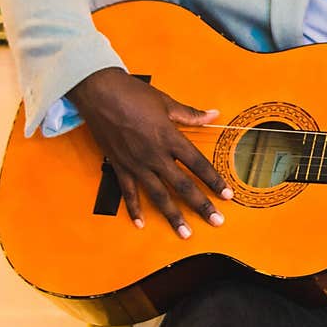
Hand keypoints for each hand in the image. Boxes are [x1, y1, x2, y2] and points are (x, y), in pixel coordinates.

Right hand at [67, 67, 232, 237]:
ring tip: (185, 233)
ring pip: (158, 195)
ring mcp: (136, 163)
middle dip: (201, 205)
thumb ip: (191, 115)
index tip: (227, 195)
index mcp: (170, 138)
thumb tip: (214, 115)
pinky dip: (134, 208)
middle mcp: (155, 155)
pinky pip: (128, 191)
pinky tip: (140, 223)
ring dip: (173, 216)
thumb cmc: (134, 94)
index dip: (214, 180)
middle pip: (182, 185)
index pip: (198, 164)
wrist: (99, 93)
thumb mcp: (166, 103)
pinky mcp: (119, 165)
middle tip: (216, 221)